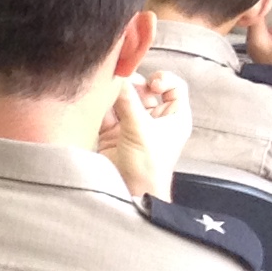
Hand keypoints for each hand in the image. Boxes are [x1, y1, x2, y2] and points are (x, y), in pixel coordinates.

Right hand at [97, 67, 191, 199]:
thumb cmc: (148, 168)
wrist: (130, 193)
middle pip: (144, 89)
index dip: (163, 80)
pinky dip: (101, 106)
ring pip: (123, 99)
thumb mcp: (141, 130)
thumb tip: (118, 77)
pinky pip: (107, 112)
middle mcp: (155, 119)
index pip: (174, 87)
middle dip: (132, 85)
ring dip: (115, 95)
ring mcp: (133, 125)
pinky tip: (96, 102)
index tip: (150, 84)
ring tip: (106, 92)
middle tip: (122, 86)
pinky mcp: (114, 133)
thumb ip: (128, 101)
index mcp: (174, 117)